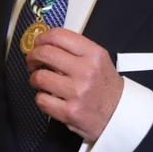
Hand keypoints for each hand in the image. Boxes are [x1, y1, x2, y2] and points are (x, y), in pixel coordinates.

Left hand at [25, 28, 123, 142]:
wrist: (120, 115)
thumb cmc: (106, 88)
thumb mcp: (99, 60)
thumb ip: (75, 50)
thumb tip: (46, 43)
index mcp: (93, 55)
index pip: (59, 36)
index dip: (42, 38)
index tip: (38, 43)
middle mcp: (86, 71)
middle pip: (44, 53)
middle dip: (32, 57)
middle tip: (33, 61)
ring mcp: (77, 92)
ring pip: (39, 77)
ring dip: (35, 78)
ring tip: (41, 81)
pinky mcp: (69, 111)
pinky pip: (41, 99)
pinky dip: (41, 98)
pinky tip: (49, 96)